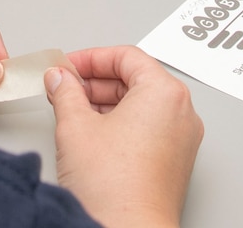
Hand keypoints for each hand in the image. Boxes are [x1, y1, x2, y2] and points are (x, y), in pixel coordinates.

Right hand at [45, 46, 202, 227]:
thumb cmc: (114, 187)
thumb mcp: (75, 126)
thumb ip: (65, 93)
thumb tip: (60, 80)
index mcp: (165, 92)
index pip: (127, 56)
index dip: (90, 58)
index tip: (67, 66)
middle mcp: (181, 111)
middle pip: (136, 78)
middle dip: (96, 81)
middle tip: (65, 87)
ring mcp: (182, 138)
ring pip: (142, 104)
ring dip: (106, 102)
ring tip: (73, 111)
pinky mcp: (175, 160)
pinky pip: (149, 127)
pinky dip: (121, 123)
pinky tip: (93, 134)